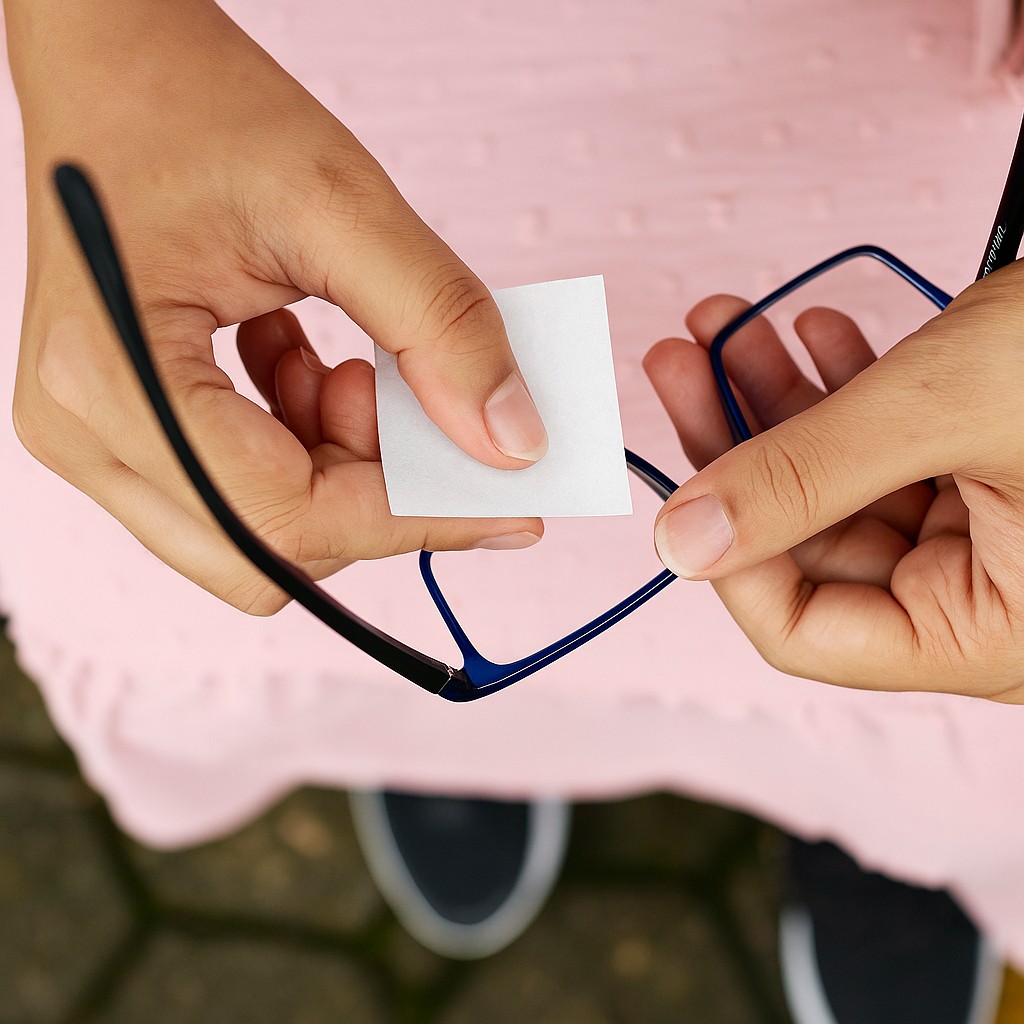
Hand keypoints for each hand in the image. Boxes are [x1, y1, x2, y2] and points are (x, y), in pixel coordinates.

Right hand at [7, 0, 545, 614]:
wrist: (115, 65)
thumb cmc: (198, 105)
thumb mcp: (341, 201)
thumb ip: (440, 328)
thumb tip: (514, 446)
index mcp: (115, 380)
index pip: (293, 519)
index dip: (421, 517)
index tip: (517, 504)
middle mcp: (87, 435)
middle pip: (274, 553)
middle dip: (376, 498)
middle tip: (414, 405)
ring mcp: (100, 442)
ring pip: (266, 536)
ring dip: (343, 470)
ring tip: (354, 367)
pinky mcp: (130, 432)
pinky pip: (246, 494)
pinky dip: (310, 450)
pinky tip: (317, 367)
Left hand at [644, 267, 1023, 701]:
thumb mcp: (944, 408)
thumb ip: (803, 478)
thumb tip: (677, 546)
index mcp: (987, 634)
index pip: (809, 634)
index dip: (731, 561)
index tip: (677, 480)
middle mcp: (985, 599)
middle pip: (810, 541)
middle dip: (737, 441)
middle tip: (680, 360)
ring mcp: (990, 536)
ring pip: (840, 484)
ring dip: (779, 400)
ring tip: (722, 326)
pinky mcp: (994, 475)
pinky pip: (891, 448)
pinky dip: (845, 390)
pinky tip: (811, 331)